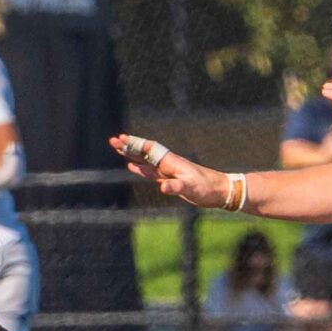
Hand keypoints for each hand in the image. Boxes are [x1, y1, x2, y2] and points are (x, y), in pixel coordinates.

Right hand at [114, 134, 229, 209]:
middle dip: (129, 146)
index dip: (135, 144)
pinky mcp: (169, 179)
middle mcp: (167, 164)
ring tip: (118, 150)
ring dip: (131, 155)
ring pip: (145, 161)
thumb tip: (162, 187)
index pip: (149, 150)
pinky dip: (139, 168)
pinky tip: (131, 166)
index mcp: (170, 162)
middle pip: (144, 152)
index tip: (121, 138)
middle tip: (112, 141)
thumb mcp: (190, 188)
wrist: (219, 191)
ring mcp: (168, 171)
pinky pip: (150, 172)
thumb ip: (176, 187)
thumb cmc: (206, 188)